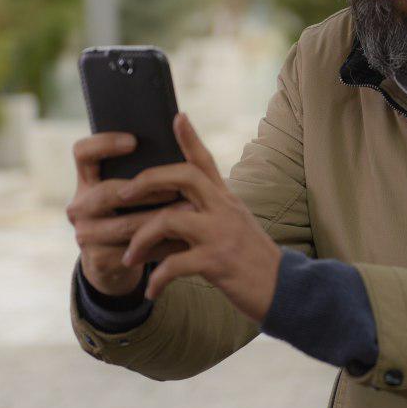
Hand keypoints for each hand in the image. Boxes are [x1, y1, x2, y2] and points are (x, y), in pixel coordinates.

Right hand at [67, 132, 188, 296]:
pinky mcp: (98, 260)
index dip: (103, 144)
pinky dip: (162, 244)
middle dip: (146, 190)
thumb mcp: (138, 187)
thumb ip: (153, 159)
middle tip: (177, 188)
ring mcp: (85, 234)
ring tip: (190, 211)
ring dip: (160, 218)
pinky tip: (183, 239)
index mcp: (88, 179)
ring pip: (125, 224)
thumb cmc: (136, 212)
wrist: (121, 260)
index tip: (134, 141)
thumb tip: (181, 119)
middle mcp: (80, 205)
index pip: (82, 152)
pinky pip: (134, 250)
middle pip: (107, 192)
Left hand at [118, 112, 282, 322]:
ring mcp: (220, 234)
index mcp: (226, 199)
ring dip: (140, 239)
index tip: (177, 116)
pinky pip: (174, 264)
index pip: (206, 161)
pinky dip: (158, 279)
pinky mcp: (216, 262)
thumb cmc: (253, 261)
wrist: (283, 290)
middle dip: (147, 181)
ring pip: (169, 220)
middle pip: (184, 177)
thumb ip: (210, 214)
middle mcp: (224, 210)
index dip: (191, 138)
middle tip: (123, 194)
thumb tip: (174, 211)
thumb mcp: (236, 227)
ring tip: (128, 258)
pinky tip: (152, 291)